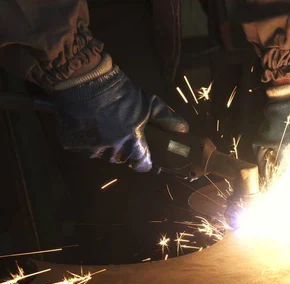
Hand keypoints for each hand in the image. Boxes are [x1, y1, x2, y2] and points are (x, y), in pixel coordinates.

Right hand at [51, 64, 188, 171]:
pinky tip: (88, 125)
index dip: (143, 161)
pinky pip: (80, 147)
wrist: (85, 79)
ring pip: (99, 155)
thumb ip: (166, 119)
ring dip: (103, 147)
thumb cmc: (121, 93)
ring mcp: (89, 146)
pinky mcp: (71, 142)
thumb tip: (184, 129)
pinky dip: (85, 140)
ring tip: (103, 128)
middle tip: (121, 134)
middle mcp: (111, 148)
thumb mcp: (148, 103)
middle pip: (120, 159)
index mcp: (132, 141)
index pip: (141, 164)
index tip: (142, 155)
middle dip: (122, 150)